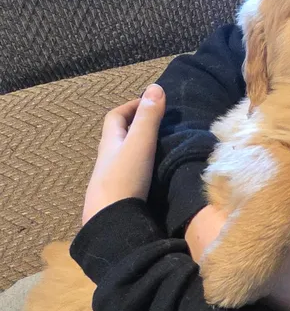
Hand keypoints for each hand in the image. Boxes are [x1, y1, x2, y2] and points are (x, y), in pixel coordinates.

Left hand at [82, 84, 165, 223]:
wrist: (111, 223)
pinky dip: (141, 171)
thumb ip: (148, 118)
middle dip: (135, 127)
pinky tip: (153, 179)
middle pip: (118, 138)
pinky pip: (129, 178)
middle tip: (158, 126)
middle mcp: (107, 161)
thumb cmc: (124, 180)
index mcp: (109, 144)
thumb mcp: (139, 144)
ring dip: (139, 151)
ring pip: (123, 159)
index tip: (150, 103)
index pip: (115, 117)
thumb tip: (155, 87)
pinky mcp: (118, 199)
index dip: (131, 106)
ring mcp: (111, 182)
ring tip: (161, 151)